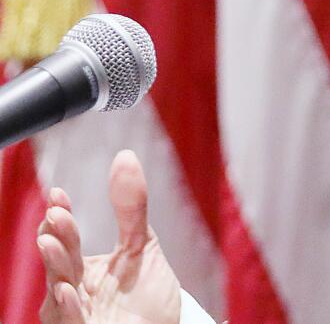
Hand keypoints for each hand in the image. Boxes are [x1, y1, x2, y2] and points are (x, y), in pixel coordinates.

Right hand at [37, 150, 181, 323]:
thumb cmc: (145, 293)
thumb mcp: (142, 244)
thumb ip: (131, 207)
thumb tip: (125, 156)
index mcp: (80, 270)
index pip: (65, 242)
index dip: (60, 220)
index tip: (58, 194)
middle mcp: (72, 293)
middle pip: (59, 264)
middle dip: (55, 239)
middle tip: (56, 214)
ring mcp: (76, 316)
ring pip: (58, 294)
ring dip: (54, 268)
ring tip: (50, 242)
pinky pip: (71, 323)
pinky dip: (67, 308)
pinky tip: (67, 290)